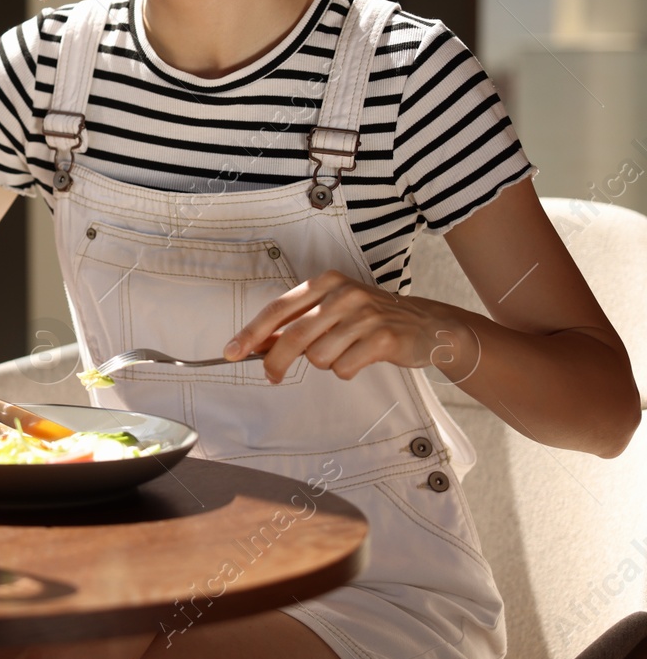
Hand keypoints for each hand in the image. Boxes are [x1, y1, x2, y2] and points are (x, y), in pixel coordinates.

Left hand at [224, 270, 470, 383]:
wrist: (427, 325)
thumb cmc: (370, 318)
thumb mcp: (332, 311)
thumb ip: (296, 324)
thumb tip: (256, 344)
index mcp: (325, 282)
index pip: (277, 309)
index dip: (251, 332)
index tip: (231, 351)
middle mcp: (343, 294)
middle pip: (293, 337)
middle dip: (276, 362)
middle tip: (271, 376)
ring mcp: (365, 315)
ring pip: (319, 357)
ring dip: (325, 363)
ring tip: (343, 353)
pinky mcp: (383, 338)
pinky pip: (344, 367)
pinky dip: (346, 370)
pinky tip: (360, 359)